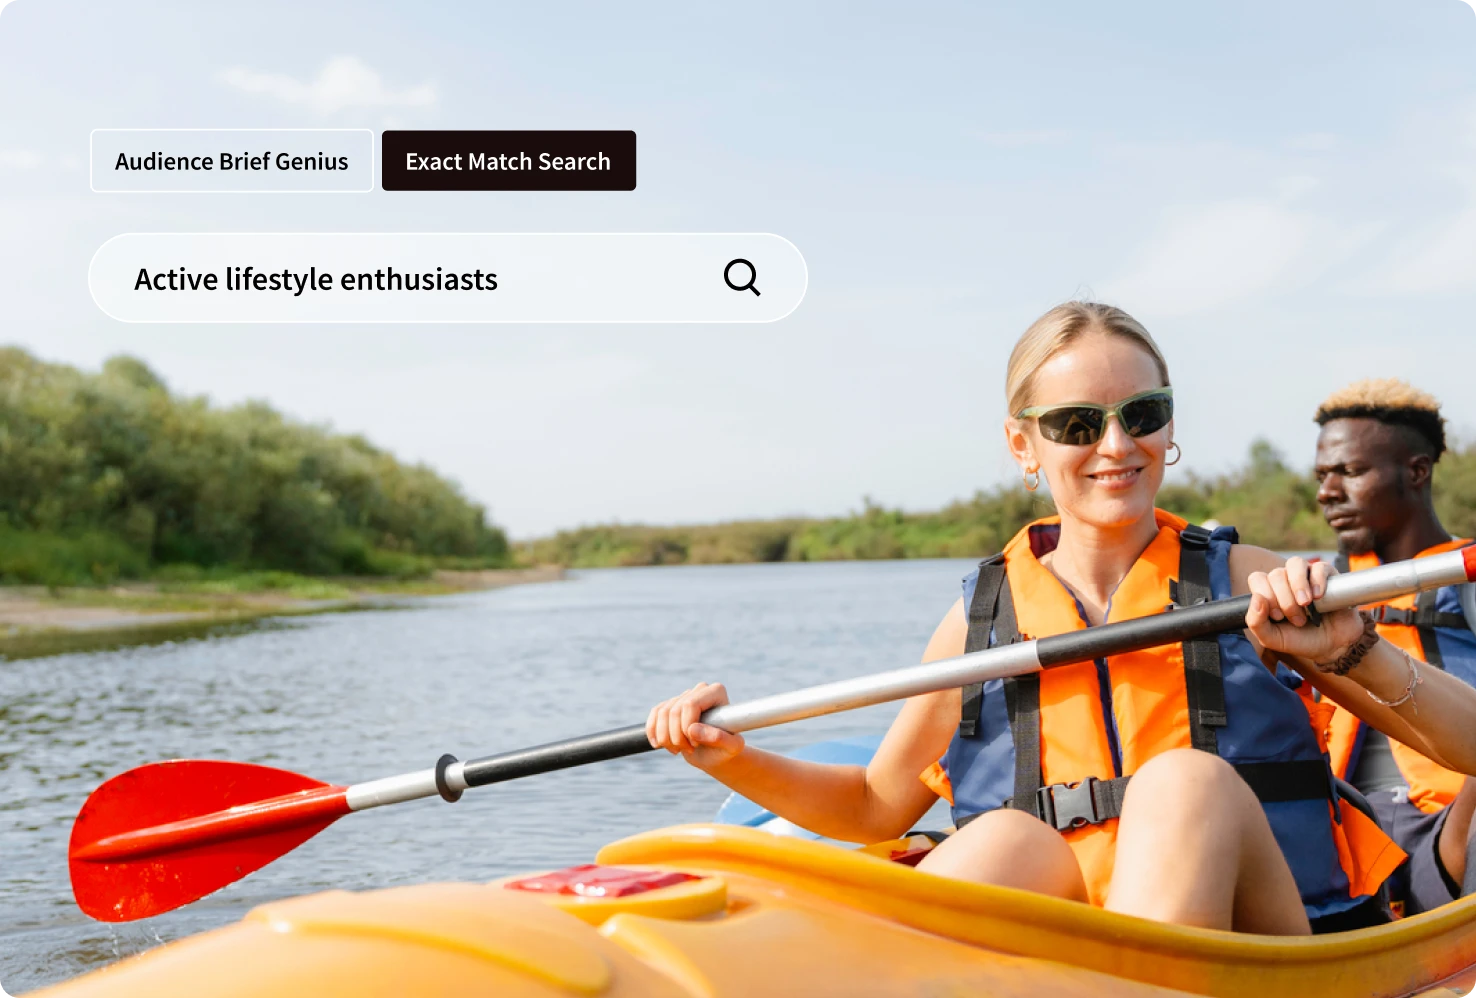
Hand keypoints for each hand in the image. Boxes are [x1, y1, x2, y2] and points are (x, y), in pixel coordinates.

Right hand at [645, 681, 745, 770]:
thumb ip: (719, 738)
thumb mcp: (731, 748)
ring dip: (666, 738)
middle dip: (677, 736)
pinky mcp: (672, 705)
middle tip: (689, 750)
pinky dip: (653, 732)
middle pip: (675, 710)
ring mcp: (684, 696)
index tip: (696, 743)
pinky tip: (659, 745)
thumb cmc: (727, 750)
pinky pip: (655, 714)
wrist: (716, 754)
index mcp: (716, 692)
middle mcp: (700, 690)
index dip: (687, 725)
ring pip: (662, 713)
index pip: (690, 704)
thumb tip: (692, 729)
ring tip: (678, 750)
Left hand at [1245, 557, 1364, 664]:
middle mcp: (1285, 579)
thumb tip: (1256, 598)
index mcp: (1269, 591)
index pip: (1257, 578)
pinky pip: (1319, 567)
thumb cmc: (1300, 639)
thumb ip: (1255, 622)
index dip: (1265, 595)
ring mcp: (1306, 575)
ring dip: (1298, 585)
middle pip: (1276, 574)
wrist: (1332, 645)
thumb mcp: (1272, 638)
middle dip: (1285, 601)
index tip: (1278, 616)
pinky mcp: (1328, 575)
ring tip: (1306, 604)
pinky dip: (1317, 581)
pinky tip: (1319, 596)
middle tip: (1298, 620)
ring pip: (1295, 564)